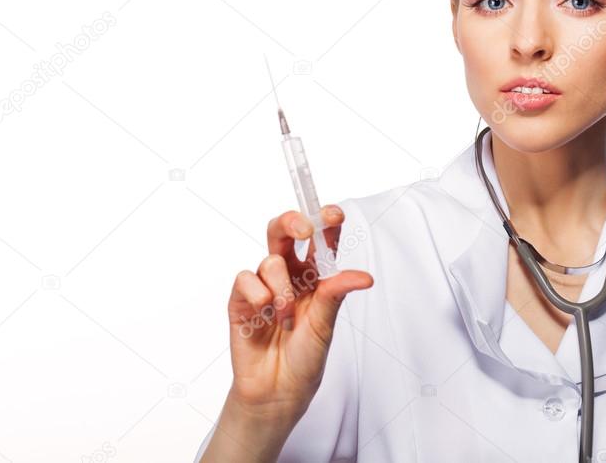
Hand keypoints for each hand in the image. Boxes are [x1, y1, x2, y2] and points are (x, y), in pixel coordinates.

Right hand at [225, 205, 372, 420]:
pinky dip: (258, 293)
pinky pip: (246, 278)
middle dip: (293, 222)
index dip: (325, 221)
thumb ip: (335, 294)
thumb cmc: (305, 356)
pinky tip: (265, 313)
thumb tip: (363, 277)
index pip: (320, 239)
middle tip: (305, 230)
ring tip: (287, 315)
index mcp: (315, 275)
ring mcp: (264, 285)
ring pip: (270, 258)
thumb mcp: (325, 324)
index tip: (334, 214)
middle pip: (285, 231)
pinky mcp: (241, 300)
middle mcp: (290, 274)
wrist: (278, 390)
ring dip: (282, 286)